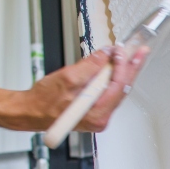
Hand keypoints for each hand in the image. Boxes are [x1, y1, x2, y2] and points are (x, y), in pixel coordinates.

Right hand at [5, 46, 148, 132]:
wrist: (30, 111)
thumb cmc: (43, 102)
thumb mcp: (67, 78)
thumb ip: (90, 66)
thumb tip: (105, 55)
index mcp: (96, 113)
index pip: (119, 86)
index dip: (124, 65)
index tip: (125, 50)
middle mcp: (100, 117)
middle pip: (122, 88)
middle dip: (130, 67)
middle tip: (139, 52)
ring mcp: (97, 115)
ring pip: (116, 89)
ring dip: (122, 71)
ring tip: (130, 56)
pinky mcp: (93, 110)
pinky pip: (107, 92)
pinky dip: (111, 78)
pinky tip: (115, 67)